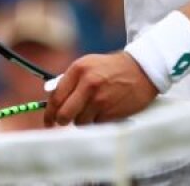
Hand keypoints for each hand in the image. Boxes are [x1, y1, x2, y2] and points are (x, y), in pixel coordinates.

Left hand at [43, 51, 157, 126]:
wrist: (141, 70)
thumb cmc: (110, 68)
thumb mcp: (87, 65)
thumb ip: (69, 80)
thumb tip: (52, 100)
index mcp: (78, 70)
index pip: (56, 96)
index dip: (49, 112)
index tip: (48, 121)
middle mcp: (87, 84)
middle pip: (64, 114)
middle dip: (62, 120)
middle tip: (63, 121)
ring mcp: (100, 99)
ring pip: (80, 122)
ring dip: (82, 120)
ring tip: (92, 109)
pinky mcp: (111, 111)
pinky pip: (96, 124)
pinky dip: (97, 121)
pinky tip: (104, 110)